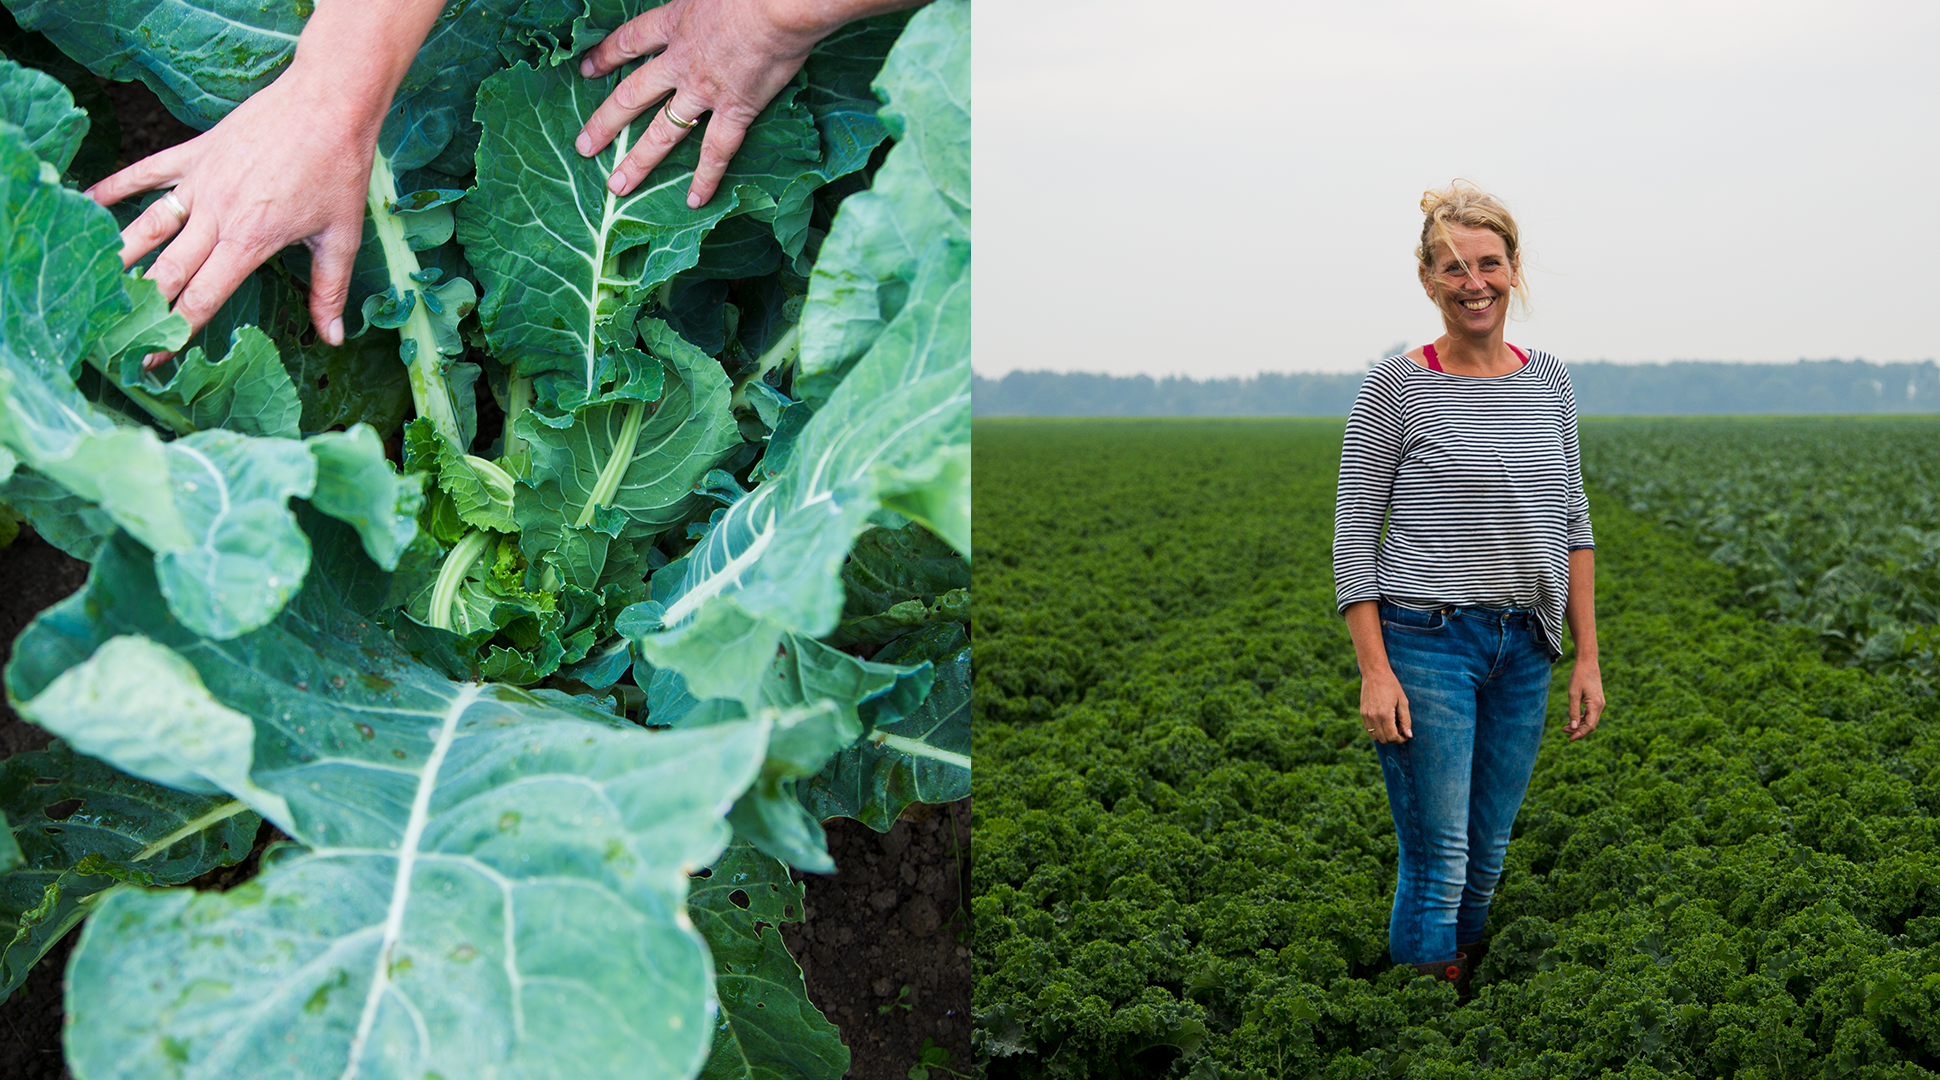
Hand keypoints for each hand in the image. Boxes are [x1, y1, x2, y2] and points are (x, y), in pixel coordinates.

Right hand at [86, 53, 375, 364]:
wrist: (328, 104)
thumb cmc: (338, 171)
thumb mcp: (342, 237)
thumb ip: (328, 291)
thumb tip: (332, 338)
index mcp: (249, 242)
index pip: (202, 298)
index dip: (175, 333)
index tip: (152, 360)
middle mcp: (216, 215)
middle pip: (168, 270)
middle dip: (142, 306)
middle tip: (118, 333)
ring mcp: (201, 181)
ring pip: (147, 226)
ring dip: (120, 255)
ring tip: (97, 282)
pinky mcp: (195, 152)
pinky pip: (147, 172)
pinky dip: (116, 186)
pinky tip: (89, 201)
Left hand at [573, 0, 840, 205]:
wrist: (779, 3)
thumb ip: (701, 2)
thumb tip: (705, 4)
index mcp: (677, 22)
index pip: (631, 41)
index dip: (606, 55)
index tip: (587, 69)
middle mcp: (681, 61)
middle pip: (633, 95)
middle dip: (605, 122)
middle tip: (585, 147)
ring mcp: (704, 90)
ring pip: (663, 131)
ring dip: (639, 161)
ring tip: (618, 186)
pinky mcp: (736, 109)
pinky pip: (717, 150)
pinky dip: (706, 178)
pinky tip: (694, 201)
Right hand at [1360, 669, 1411, 743]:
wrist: (1375, 674)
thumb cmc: (1391, 686)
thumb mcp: (1403, 702)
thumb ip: (1406, 720)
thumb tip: (1408, 735)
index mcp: (1385, 714)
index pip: (1392, 737)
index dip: (1400, 739)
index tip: (1405, 735)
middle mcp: (1373, 717)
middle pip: (1384, 739)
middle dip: (1393, 739)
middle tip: (1400, 731)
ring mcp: (1366, 716)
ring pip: (1375, 737)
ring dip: (1384, 736)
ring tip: (1391, 727)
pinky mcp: (1362, 714)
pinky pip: (1369, 730)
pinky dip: (1377, 731)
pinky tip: (1384, 722)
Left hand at [1566, 658, 1604, 739]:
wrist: (1587, 662)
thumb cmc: (1579, 676)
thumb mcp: (1573, 694)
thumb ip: (1573, 711)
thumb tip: (1573, 728)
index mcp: (1596, 705)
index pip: (1590, 726)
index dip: (1580, 734)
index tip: (1569, 739)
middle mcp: (1600, 706)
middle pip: (1591, 725)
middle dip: (1578, 731)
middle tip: (1563, 731)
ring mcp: (1599, 703)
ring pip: (1590, 720)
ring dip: (1579, 725)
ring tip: (1565, 728)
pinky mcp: (1596, 701)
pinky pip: (1590, 714)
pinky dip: (1581, 719)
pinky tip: (1572, 720)